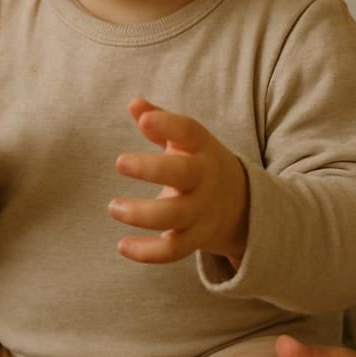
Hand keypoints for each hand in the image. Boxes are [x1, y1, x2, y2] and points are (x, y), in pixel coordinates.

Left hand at [109, 97, 249, 264]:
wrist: (242, 203)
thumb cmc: (200, 162)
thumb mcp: (187, 138)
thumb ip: (160, 120)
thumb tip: (134, 103)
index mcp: (202, 148)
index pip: (189, 131)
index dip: (168, 124)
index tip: (143, 120)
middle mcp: (204, 179)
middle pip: (183, 174)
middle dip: (152, 169)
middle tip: (119, 161)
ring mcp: (201, 210)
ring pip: (175, 216)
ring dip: (142, 214)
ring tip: (113, 207)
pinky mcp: (196, 238)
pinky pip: (173, 250)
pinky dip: (148, 252)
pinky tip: (122, 246)